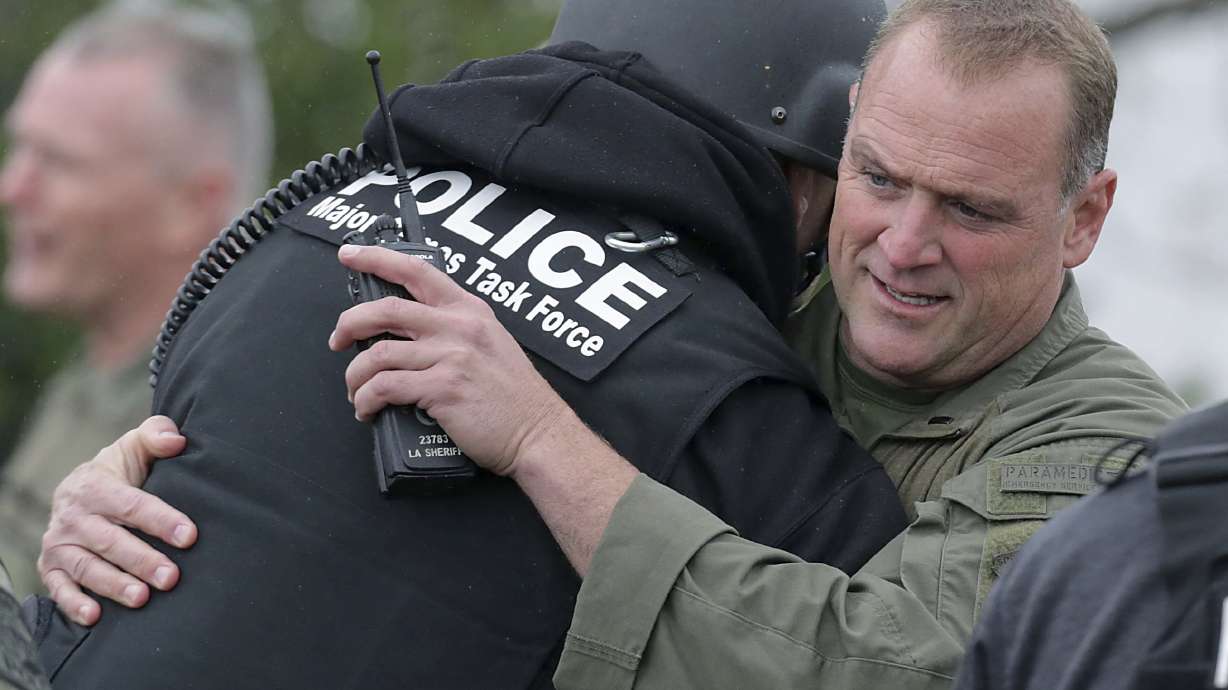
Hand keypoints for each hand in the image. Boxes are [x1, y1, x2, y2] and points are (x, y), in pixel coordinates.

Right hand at [39, 415, 197, 625]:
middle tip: (171, 577)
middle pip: (111, 541)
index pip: (132, 505)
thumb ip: (157, 435)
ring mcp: (60, 543)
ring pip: (87, 567)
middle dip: (142, 560)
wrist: (78, 490)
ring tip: (142, 598)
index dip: (161, 520)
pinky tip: (95, 617)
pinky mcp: (50, 567)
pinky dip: (73, 604)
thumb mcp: (136, 447)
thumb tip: (177, 440)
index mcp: (96, 486)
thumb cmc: (120, 471)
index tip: (190, 536)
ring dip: (114, 585)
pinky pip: (58, 588)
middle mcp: (74, 516)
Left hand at [330, 245, 567, 475]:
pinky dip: (366, 400)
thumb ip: (455, 331)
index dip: (377, 259)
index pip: (417, 271)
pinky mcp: (442, 389)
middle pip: (386, 310)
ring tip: (355, 392)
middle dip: (349, 323)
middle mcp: (458, 327)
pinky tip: (367, 410)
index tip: (350, 256)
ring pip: (378, 354)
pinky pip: (385, 387)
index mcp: (469, 311)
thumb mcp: (492, 344)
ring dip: (355, 376)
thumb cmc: (515, 397)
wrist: (537, 432)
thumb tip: (409, 335)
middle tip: (337, 340)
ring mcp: (451, 356)